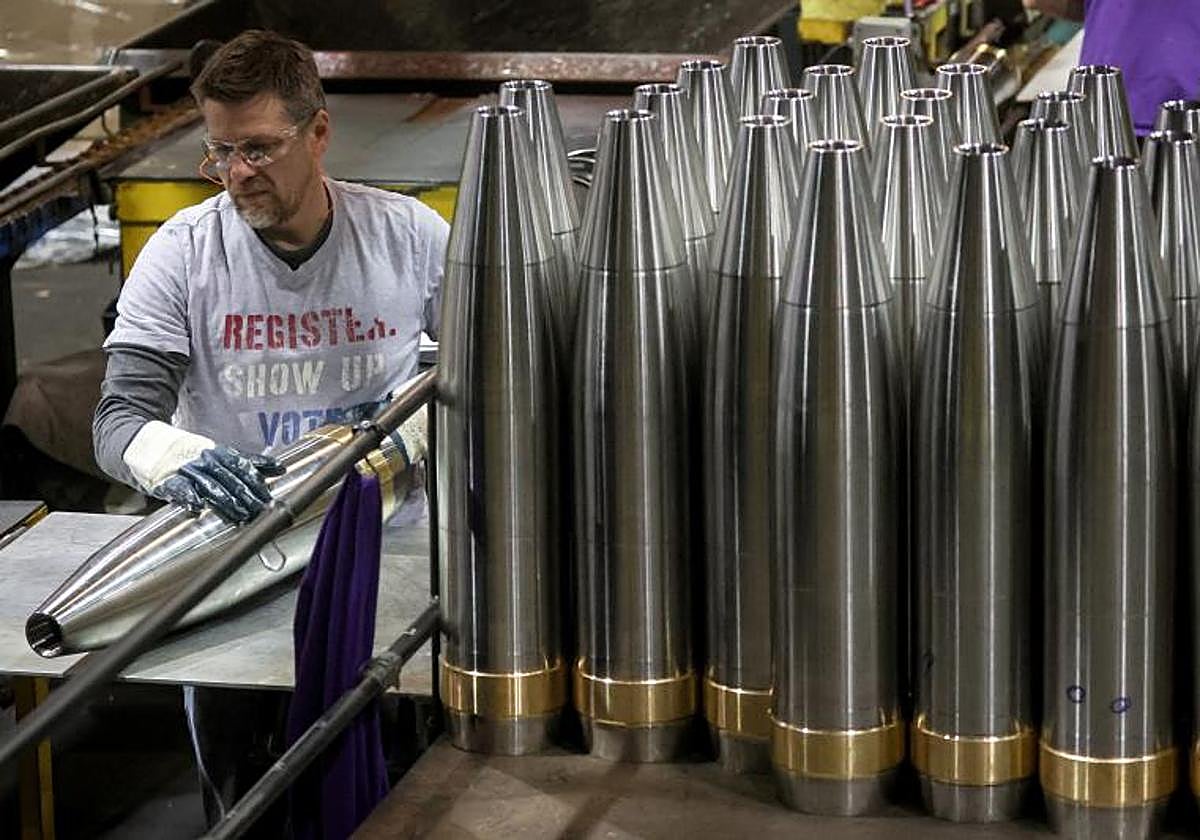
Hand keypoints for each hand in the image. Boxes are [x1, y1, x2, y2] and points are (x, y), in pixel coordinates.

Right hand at [153, 446, 285, 522]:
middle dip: (247, 495)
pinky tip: (198, 507)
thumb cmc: (187, 452)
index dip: (256, 480)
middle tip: (260, 510)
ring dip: (226, 501)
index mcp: (217, 452)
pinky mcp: (166, 480)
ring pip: (209, 485)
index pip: (241, 465)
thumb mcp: (217, 453)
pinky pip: (179, 489)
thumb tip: (278, 468)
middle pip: (229, 478)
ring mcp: (185, 469)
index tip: (269, 495)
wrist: (147, 444)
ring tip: (240, 515)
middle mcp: (204, 460)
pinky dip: (189, 497)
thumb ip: (245, 462)